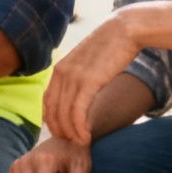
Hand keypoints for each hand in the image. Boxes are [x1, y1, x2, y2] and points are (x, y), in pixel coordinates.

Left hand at [42, 16, 140, 144]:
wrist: (125, 29)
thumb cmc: (110, 47)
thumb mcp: (87, 62)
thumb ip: (78, 76)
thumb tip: (80, 92)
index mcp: (59, 70)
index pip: (46, 102)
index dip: (52, 121)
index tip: (62, 132)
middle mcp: (61, 74)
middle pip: (52, 111)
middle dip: (60, 130)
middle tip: (71, 142)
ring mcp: (73, 77)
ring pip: (64, 114)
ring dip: (71, 133)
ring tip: (80, 143)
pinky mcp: (88, 81)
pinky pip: (78, 112)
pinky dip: (80, 128)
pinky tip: (86, 137)